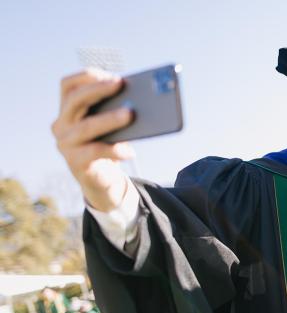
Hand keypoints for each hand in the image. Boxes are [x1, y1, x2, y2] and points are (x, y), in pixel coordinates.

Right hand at [51, 69, 135, 211]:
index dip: (86, 77)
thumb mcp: (110, 125)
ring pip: (86, 127)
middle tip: (120, 84)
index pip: (67, 86)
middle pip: (75, 101)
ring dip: (109, 118)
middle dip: (98, 89)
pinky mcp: (75, 163)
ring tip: (130, 114)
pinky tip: (130, 151)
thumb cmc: (108, 144)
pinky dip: (114, 150)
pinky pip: (95, 152)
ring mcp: (65, 144)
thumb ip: (116, 109)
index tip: (109, 74)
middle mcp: (61, 125)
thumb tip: (139, 97)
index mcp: (68, 110)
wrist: (103, 179)